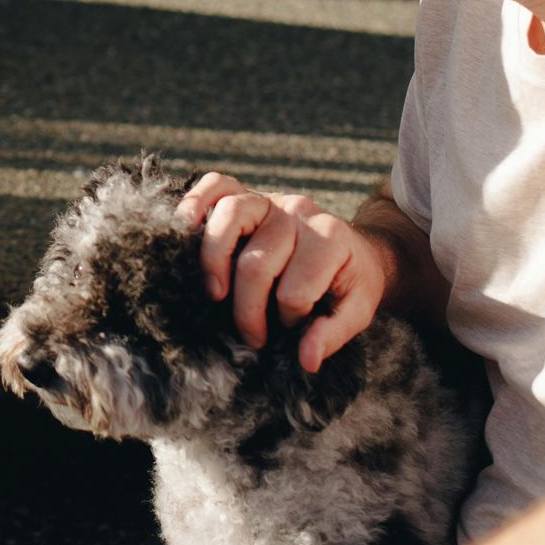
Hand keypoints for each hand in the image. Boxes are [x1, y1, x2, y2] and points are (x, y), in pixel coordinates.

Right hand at [177, 172, 389, 372]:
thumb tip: (306, 360)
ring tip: (216, 294)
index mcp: (331, 240)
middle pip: (256, 262)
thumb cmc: (349, 281)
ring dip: (214, 261)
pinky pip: (216, 185)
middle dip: (249, 310)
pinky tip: (186, 229)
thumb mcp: (358, 309)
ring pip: (230, 215)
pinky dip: (196, 203)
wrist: (353, 247)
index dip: (290, 319)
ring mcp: (270, 199)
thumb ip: (334, 334)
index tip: (295, 327)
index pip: (294, 291)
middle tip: (252, 335)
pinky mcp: (248, 194)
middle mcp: (299, 212)